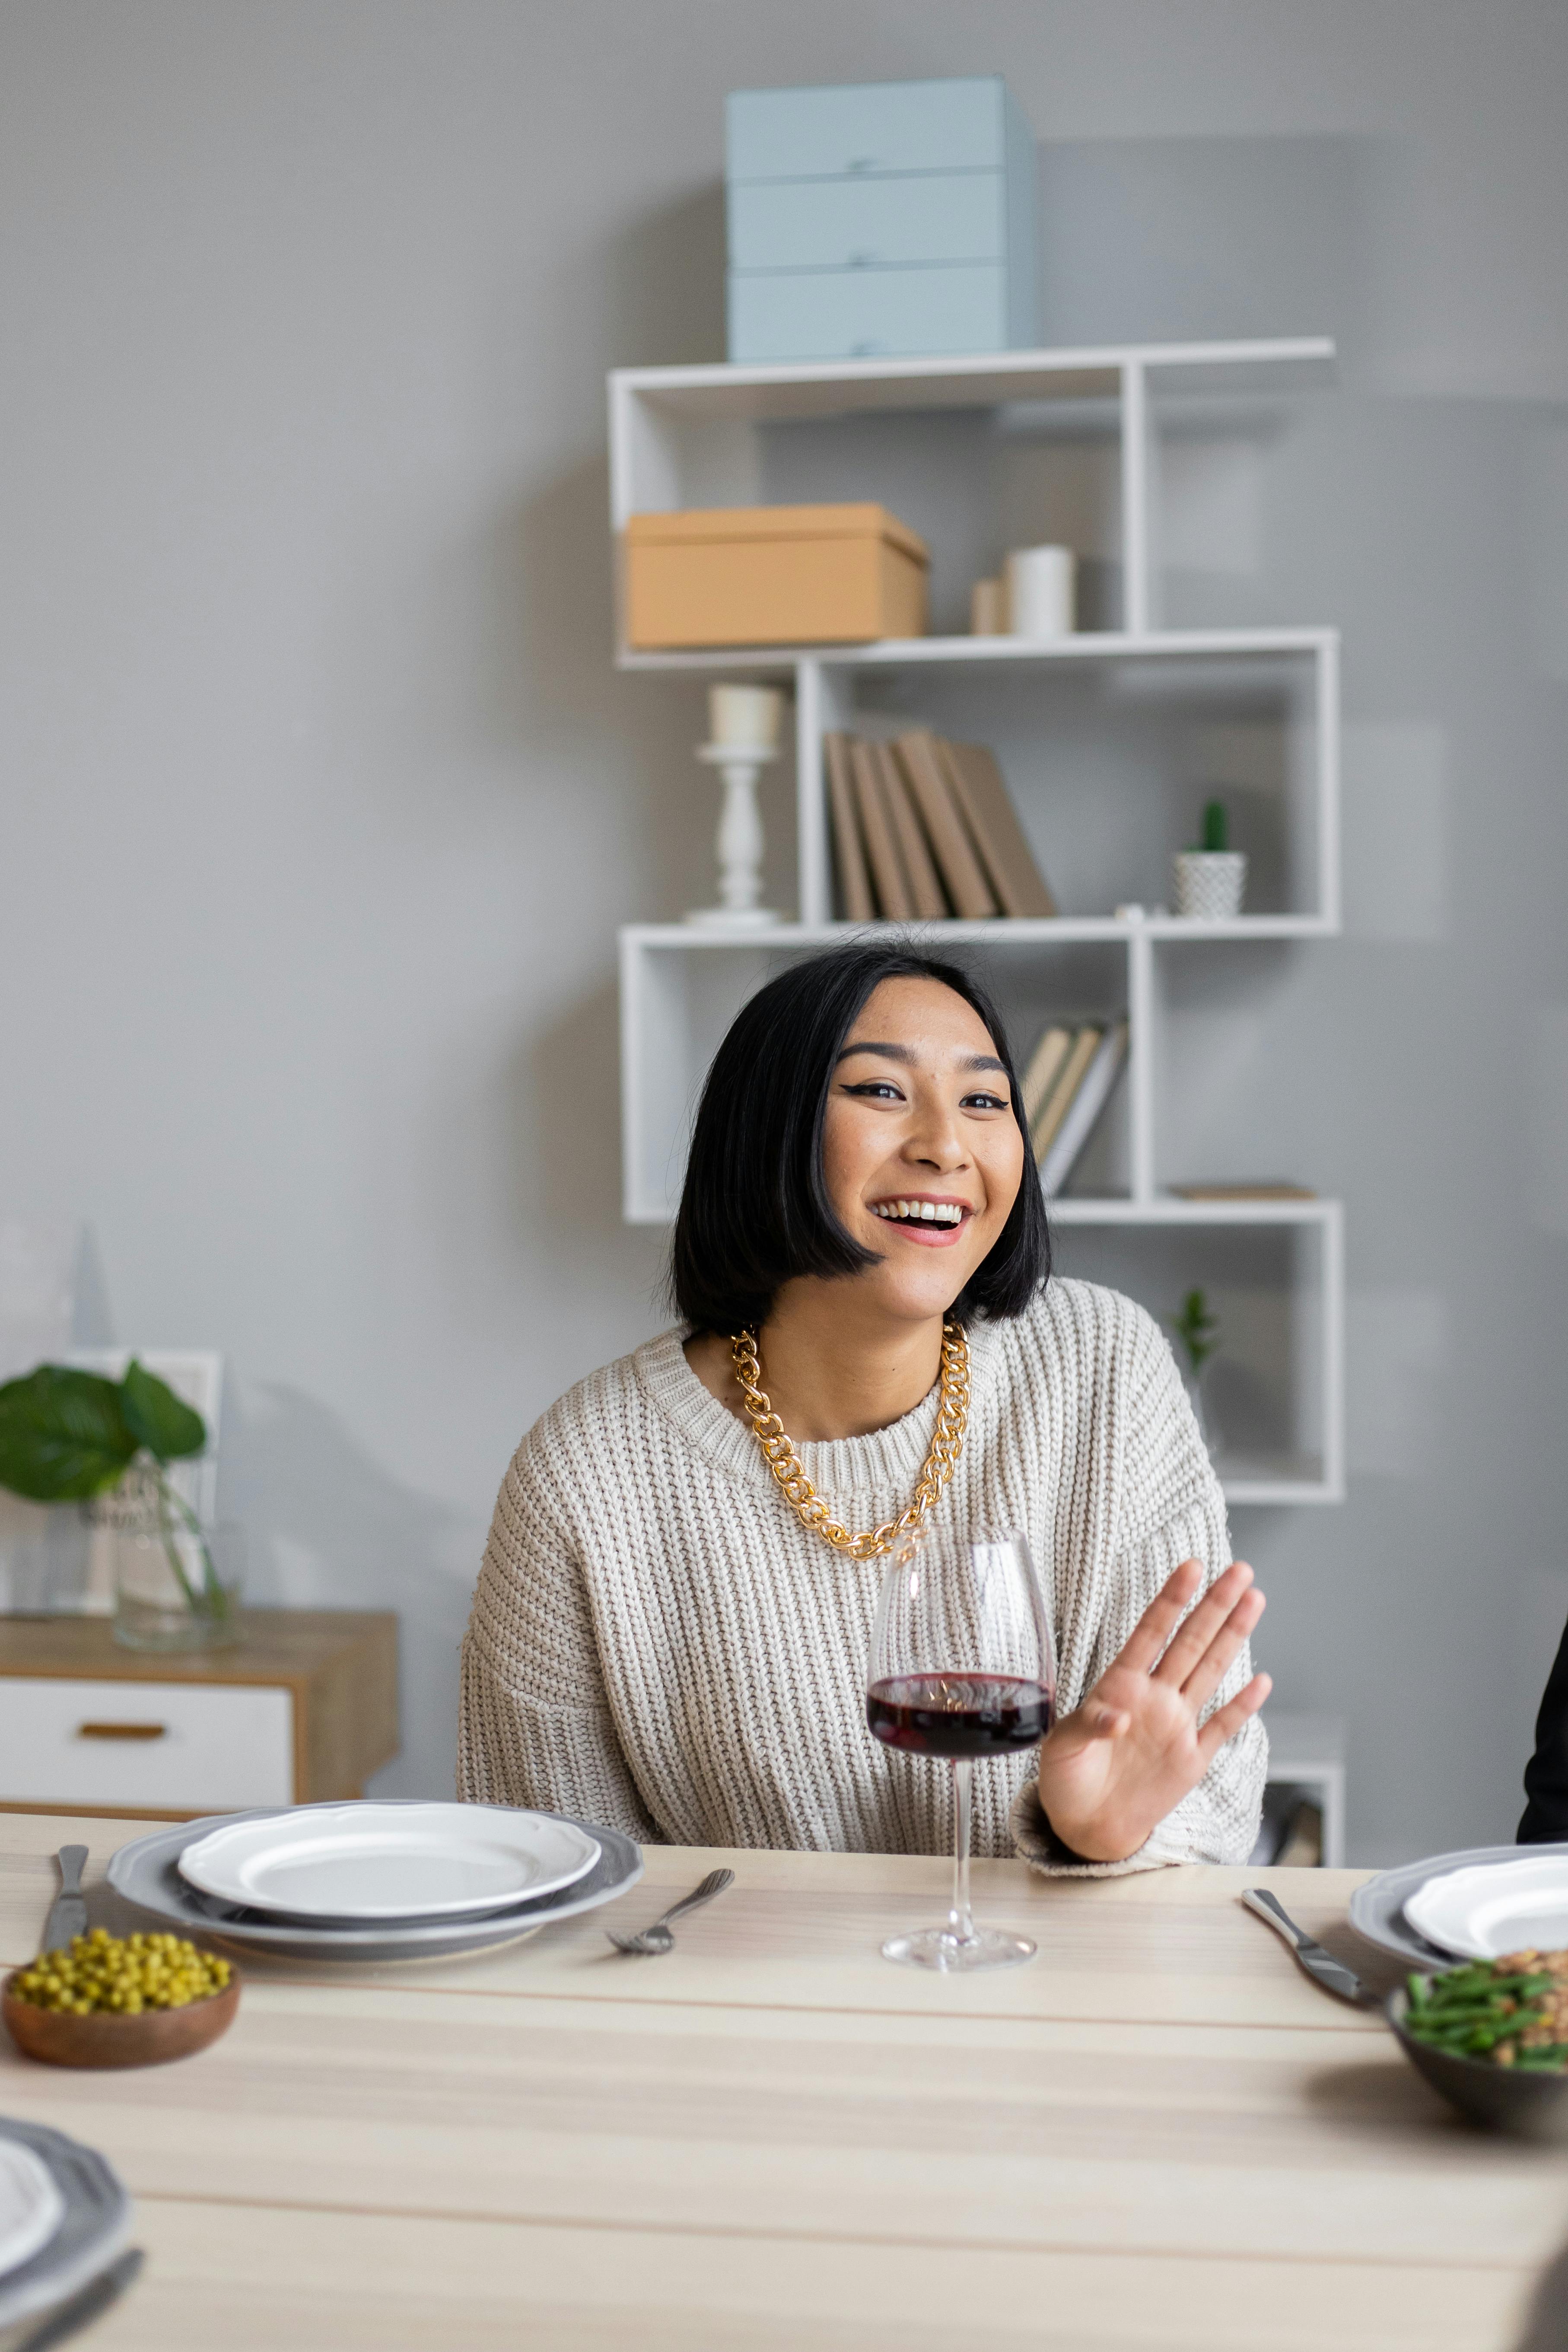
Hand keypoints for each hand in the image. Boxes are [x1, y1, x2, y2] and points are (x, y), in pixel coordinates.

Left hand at [1035, 1558, 1269, 1863]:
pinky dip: (1242, 1706)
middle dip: (1215, 1605)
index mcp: (1120, 1686)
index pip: (1150, 1633)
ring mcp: (1177, 1725)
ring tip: (1254, 1600)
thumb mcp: (1061, 1748)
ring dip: (1233, 1637)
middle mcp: (1154, 1697)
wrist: (1085, 1826)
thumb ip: (1087, 1726)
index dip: (1171, 1600)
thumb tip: (1118, 1717)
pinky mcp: (1192, 1759)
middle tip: (1239, 1569)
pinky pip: (1221, 1727)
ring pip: (1210, 1671)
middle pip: (1190, 1642)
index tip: (1191, 1567)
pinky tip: (1261, 1681)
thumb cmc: (1066, 1779)